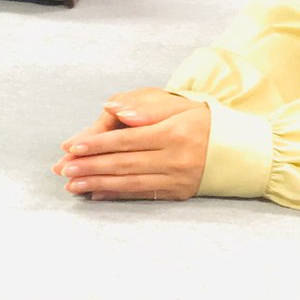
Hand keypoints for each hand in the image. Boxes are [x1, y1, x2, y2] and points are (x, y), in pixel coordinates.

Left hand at [52, 87, 209, 200]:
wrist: (234, 148)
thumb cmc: (200, 120)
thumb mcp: (178, 105)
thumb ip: (146, 108)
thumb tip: (114, 112)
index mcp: (174, 132)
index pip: (127, 139)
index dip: (98, 143)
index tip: (73, 146)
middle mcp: (175, 158)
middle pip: (125, 163)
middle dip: (91, 166)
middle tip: (64, 169)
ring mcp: (176, 179)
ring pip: (130, 182)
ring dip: (98, 183)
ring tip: (73, 184)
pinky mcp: (176, 194)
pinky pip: (141, 195)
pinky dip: (116, 194)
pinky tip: (97, 193)